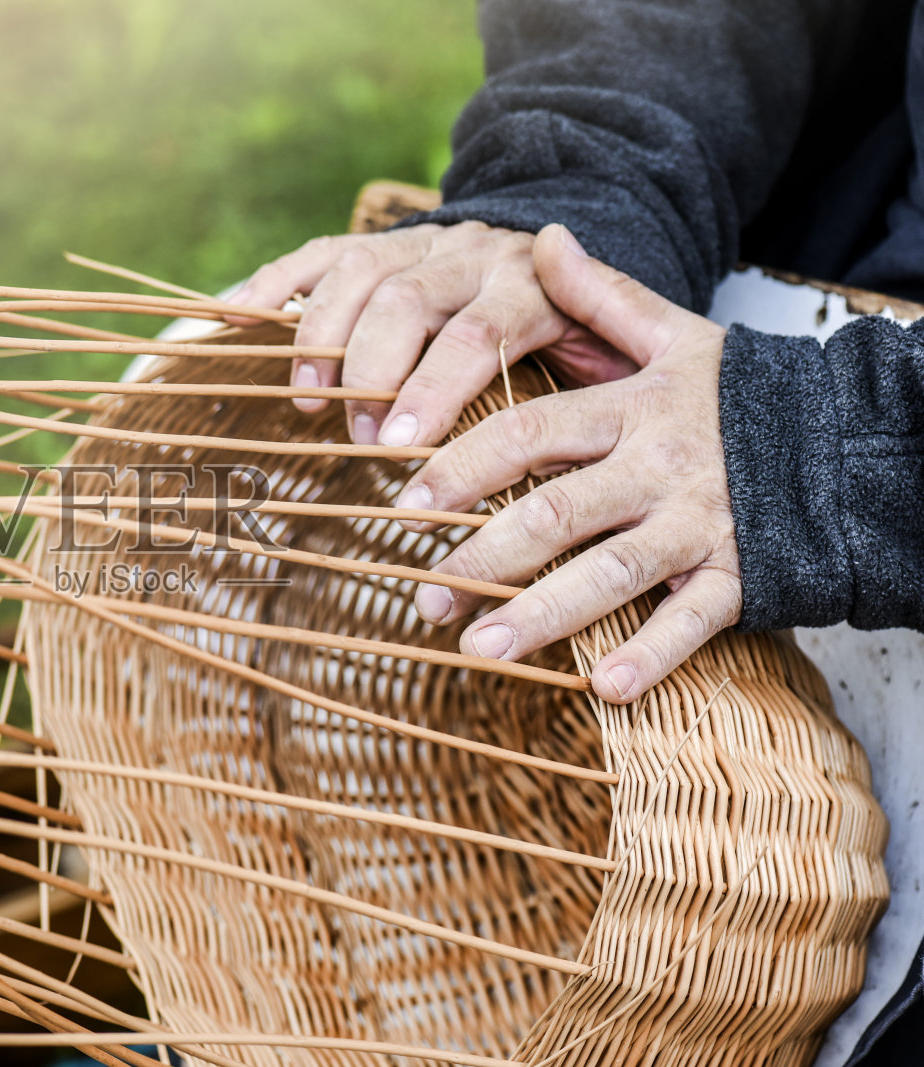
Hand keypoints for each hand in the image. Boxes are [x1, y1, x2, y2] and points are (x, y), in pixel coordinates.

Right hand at [229, 221, 638, 445]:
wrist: (561, 265)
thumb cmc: (579, 349)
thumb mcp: (608, 369)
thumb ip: (588, 400)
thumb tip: (556, 466)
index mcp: (534, 286)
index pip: (474, 334)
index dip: (432, 392)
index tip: (396, 449)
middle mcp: (475, 254)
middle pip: (407, 302)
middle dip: (372, 374)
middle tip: (359, 440)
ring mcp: (422, 244)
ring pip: (360, 272)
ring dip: (323, 339)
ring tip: (309, 403)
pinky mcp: (379, 244)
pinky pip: (318, 255)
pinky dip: (271, 285)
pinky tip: (233, 318)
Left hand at [398, 224, 741, 704]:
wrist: (844, 443)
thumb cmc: (739, 395)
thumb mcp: (672, 335)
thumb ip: (600, 295)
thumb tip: (543, 236)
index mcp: (632, 409)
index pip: (530, 433)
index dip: (463, 464)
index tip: (405, 497)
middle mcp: (658, 468)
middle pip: (556, 513)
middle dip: (482, 557)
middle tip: (423, 595)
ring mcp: (698, 525)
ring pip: (610, 574)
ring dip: (540, 617)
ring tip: (477, 650)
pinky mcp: (738, 576)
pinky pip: (693, 621)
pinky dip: (652, 653)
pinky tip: (603, 687)